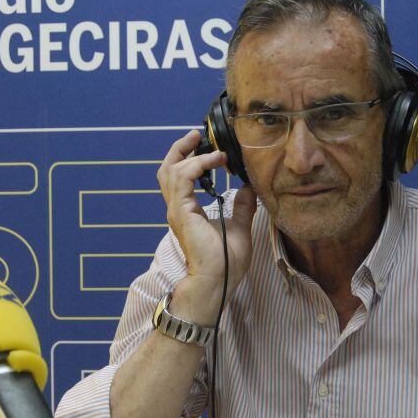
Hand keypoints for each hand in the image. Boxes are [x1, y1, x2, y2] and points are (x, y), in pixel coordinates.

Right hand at [157, 130, 257, 323]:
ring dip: (189, 153)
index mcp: (188, 212)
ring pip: (171, 170)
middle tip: (196, 135)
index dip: (189, 159)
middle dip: (180, 149)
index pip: (179, 178)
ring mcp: (178, 210)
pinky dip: (197, 164)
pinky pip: (183, 178)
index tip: (209, 149)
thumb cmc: (226, 263)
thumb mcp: (240, 227)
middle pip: (167, 169)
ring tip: (209, 146)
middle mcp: (178, 209)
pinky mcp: (182, 212)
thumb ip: (242, 207)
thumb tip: (249, 188)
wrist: (217, 282)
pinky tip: (216, 161)